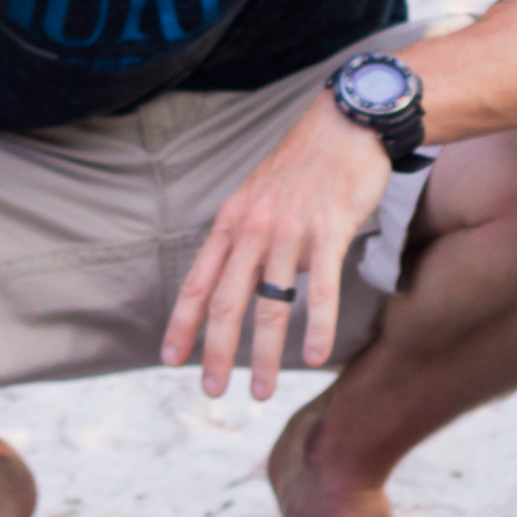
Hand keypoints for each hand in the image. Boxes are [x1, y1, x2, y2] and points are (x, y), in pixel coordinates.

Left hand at [161, 95, 390, 401]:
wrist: (346, 124)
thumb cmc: (304, 165)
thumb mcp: (259, 196)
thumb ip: (247, 238)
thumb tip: (244, 282)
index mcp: (232, 222)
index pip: (199, 282)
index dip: (182, 323)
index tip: (170, 358)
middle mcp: (254, 228)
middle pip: (227, 302)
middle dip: (216, 352)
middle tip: (211, 391)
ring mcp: (291, 230)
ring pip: (271, 304)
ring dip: (264, 354)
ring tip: (261, 392)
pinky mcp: (330, 230)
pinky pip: (321, 288)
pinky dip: (318, 325)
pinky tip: (315, 355)